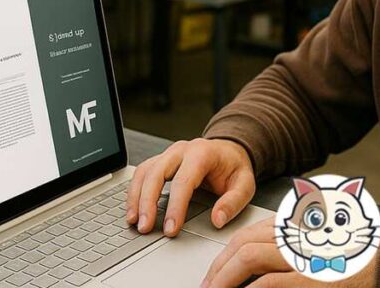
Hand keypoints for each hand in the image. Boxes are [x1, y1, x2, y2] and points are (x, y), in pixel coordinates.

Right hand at [125, 138, 254, 236]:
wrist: (229, 151)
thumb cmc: (234, 168)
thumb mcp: (245, 184)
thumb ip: (233, 202)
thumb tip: (217, 220)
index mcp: (202, 153)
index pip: (183, 181)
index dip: (175, 207)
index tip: (170, 229)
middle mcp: (181, 150)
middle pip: (156, 173)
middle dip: (147, 202)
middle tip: (145, 227)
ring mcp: (169, 154)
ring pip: (144, 171)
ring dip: (136, 197)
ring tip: (134, 221)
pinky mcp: (161, 161)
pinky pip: (142, 173)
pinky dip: (134, 191)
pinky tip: (134, 209)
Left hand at [202, 217, 376, 287]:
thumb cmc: (355, 260)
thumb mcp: (317, 245)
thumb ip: (289, 247)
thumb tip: (256, 269)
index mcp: (297, 226)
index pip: (248, 234)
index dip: (225, 253)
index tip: (215, 270)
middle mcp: (297, 235)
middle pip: (242, 243)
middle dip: (218, 267)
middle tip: (207, 285)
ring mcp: (303, 255)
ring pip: (248, 257)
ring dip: (224, 278)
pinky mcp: (310, 279)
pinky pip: (270, 283)